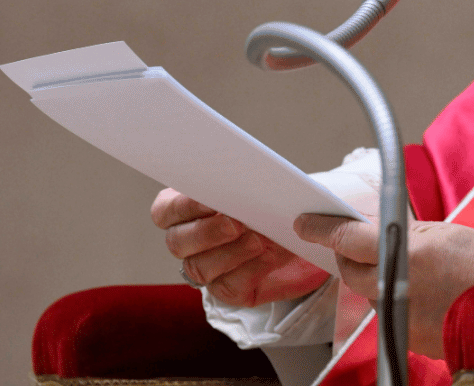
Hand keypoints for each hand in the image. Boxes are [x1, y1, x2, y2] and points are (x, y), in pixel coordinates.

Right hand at [151, 188, 329, 306]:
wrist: (309, 235)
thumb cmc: (280, 204)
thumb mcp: (265, 188)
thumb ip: (244, 184)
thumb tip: (241, 182)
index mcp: (187, 210)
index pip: (164, 211)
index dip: (181, 207)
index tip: (211, 200)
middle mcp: (190, 243)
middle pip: (177, 242)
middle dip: (207, 232)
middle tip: (237, 223)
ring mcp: (208, 269)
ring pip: (199, 268)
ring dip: (231, 252)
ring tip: (261, 239)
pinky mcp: (231, 290)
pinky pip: (228, 287)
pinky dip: (250, 270)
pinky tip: (270, 257)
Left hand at [295, 214, 473, 357]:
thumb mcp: (446, 232)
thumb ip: (404, 233)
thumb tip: (371, 231)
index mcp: (404, 255)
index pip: (347, 240)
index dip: (322, 229)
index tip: (306, 224)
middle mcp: (396, 290)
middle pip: (351, 271)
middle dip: (353, 256)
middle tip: (363, 243)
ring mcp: (400, 318)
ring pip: (369, 294)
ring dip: (377, 279)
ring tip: (409, 269)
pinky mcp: (408, 339)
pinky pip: (390, 314)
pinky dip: (398, 301)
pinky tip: (426, 293)